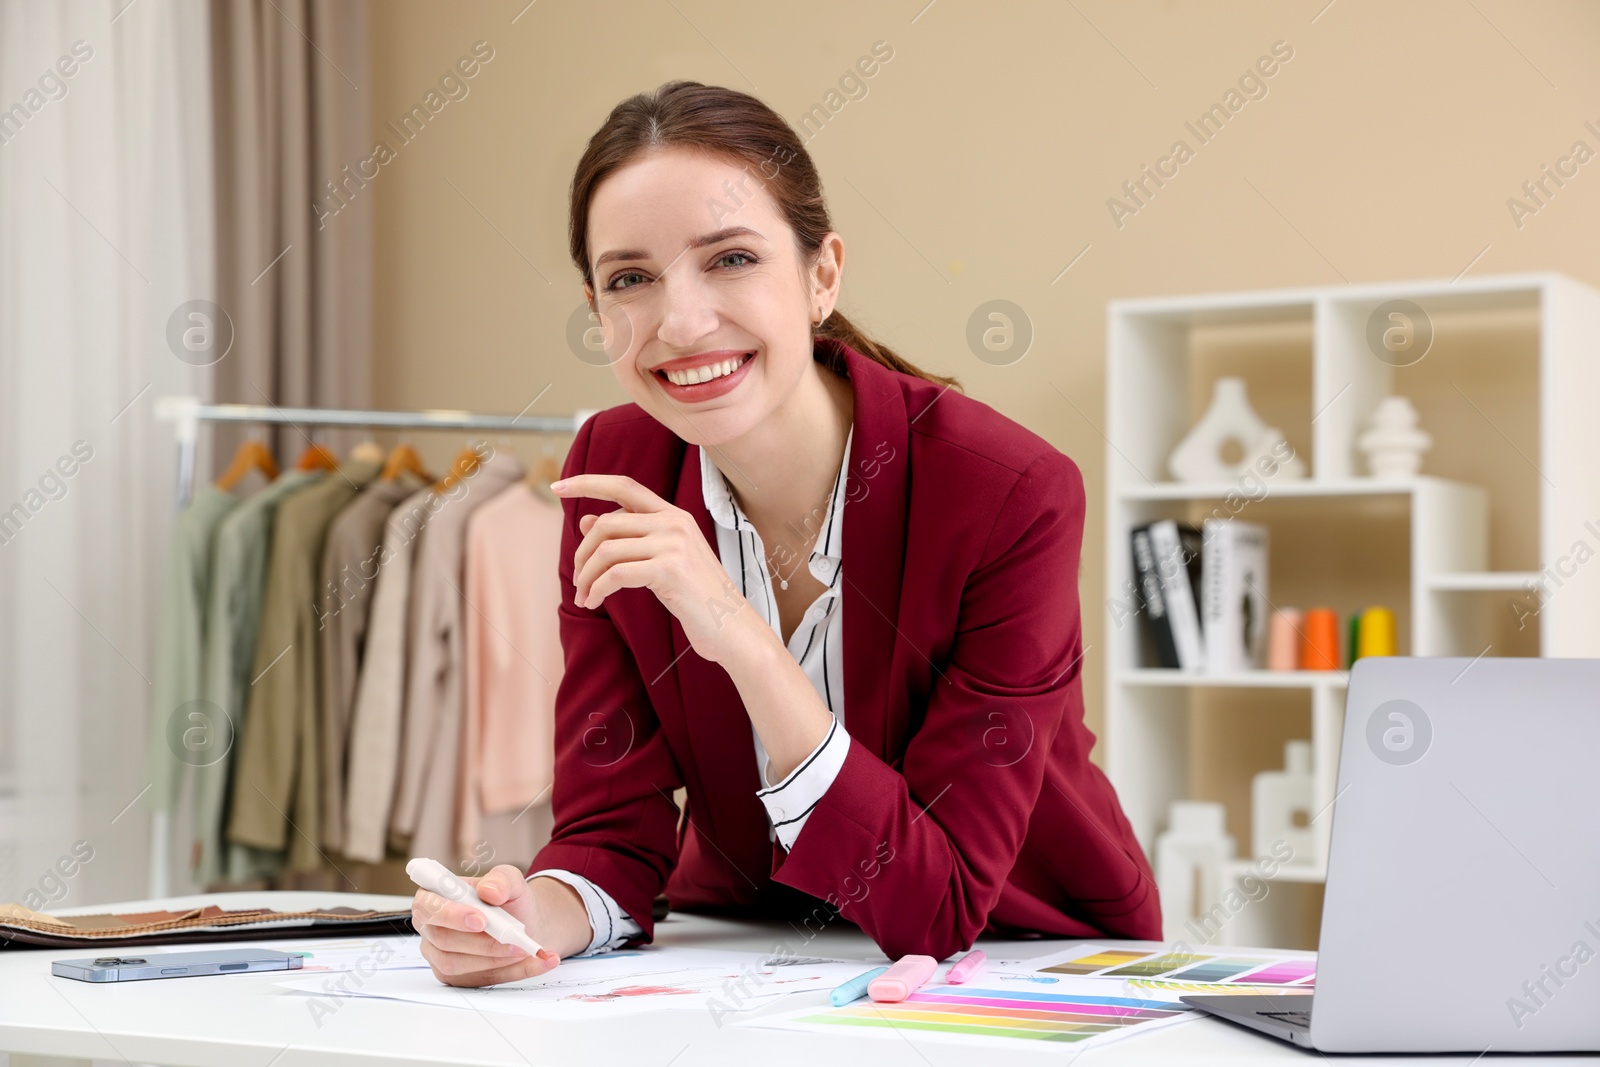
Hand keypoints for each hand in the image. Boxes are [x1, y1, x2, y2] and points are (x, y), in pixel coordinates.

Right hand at [412, 864, 560, 987]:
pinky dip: (513, 972)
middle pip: (442, 940)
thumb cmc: (507, 900)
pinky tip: (537, 961)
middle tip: (510, 938)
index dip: (449, 914)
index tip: (480, 919)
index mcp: (435, 896)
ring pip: (457, 964)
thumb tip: (489, 891)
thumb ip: (501, 879)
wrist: (524, 922)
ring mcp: (440, 955)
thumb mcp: (510, 880)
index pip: (426, 906)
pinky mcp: (456, 977)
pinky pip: (480, 980)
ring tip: (523, 948)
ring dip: (494, 958)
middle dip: (479, 941)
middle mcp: (432, 928)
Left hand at [553, 473, 765, 664]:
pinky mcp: (670, 570)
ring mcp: (674, 544)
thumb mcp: (661, 563)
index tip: (557, 486)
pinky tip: (593, 603)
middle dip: (582, 553)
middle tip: (577, 580)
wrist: (734, 629)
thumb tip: (586, 520)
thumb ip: (629, 539)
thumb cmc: (697, 599)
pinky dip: (597, 589)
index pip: (624, 486)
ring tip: (584, 597)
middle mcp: (674, 522)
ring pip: (606, 549)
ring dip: (586, 576)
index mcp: (674, 515)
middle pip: (607, 523)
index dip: (588, 482)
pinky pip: (616, 574)